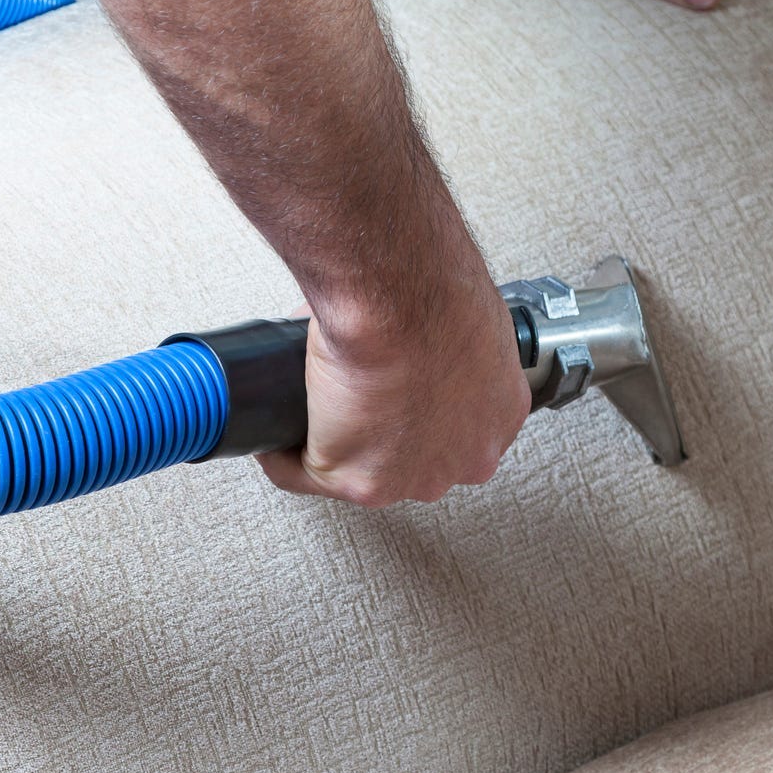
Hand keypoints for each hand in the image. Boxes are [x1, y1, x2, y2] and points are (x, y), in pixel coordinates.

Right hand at [258, 268, 532, 507]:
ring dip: (334, 446)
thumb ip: (445, 336)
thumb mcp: (462, 313)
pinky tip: (274, 437)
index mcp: (497, 413)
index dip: (418, 409)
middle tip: (348, 400)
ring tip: (309, 412)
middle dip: (381, 436)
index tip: (391, 395)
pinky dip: (283, 456)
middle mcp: (466, 457)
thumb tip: (404, 322)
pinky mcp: (363, 482)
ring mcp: (416, 477)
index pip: (456, 429)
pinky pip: (305, 475)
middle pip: (414, 459)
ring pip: (362, 471)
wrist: (399, 298)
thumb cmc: (432, 290)